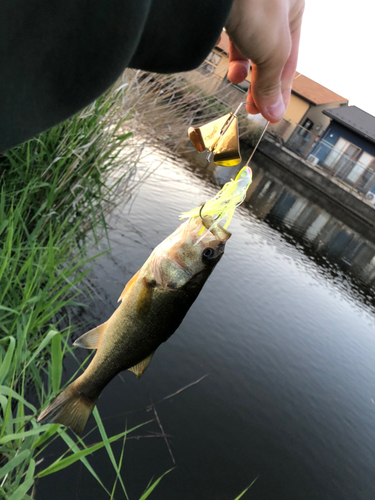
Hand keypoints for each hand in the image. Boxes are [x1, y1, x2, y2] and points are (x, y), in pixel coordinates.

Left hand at [225, 0, 304, 122]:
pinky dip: (227, 48)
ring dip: (242, 67)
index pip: (290, 61)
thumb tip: (274, 112)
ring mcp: (247, 3)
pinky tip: (223, 57)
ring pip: (247, 41)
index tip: (271, 113)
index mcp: (294, 9)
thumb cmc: (256, 2)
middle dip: (259, 81)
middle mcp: (272, 4)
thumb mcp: (272, 52)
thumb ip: (271, 84)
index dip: (280, 91)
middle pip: (268, 53)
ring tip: (235, 80)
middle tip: (252, 105)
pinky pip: (229, 31)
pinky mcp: (222, 7)